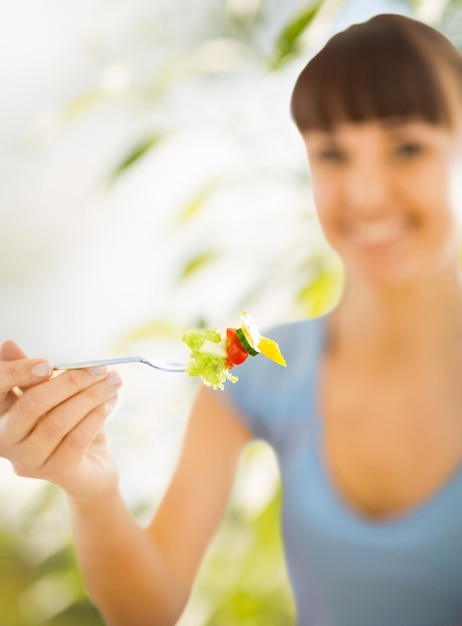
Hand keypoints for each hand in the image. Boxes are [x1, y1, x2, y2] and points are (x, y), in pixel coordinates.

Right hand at [0, 341, 121, 499]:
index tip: (47, 364)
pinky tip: (111, 401)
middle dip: (70, 381)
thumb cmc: (69, 426)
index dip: (16, 373)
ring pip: (58, 421)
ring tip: (113, 382)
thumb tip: (8, 345)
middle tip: (100, 368)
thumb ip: (32, 374)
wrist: (92, 469)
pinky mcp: (58, 472)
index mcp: (1, 417)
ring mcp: (31, 461)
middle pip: (32, 405)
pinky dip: (97, 415)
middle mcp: (7, 442)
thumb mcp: (51, 396)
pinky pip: (78, 438)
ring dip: (90, 396)